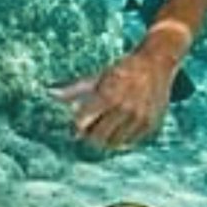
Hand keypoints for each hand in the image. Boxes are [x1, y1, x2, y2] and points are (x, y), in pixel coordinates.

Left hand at [53, 49, 175, 149]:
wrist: (156, 63)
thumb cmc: (122, 70)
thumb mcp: (97, 77)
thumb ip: (75, 89)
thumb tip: (50, 94)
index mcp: (108, 95)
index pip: (83, 122)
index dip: (76, 127)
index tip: (74, 128)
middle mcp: (124, 108)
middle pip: (98, 137)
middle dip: (89, 137)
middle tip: (87, 133)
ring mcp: (140, 118)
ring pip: (114, 143)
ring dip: (105, 141)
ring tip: (102, 133)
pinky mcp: (151, 124)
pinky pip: (131, 142)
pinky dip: (122, 140)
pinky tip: (118, 132)